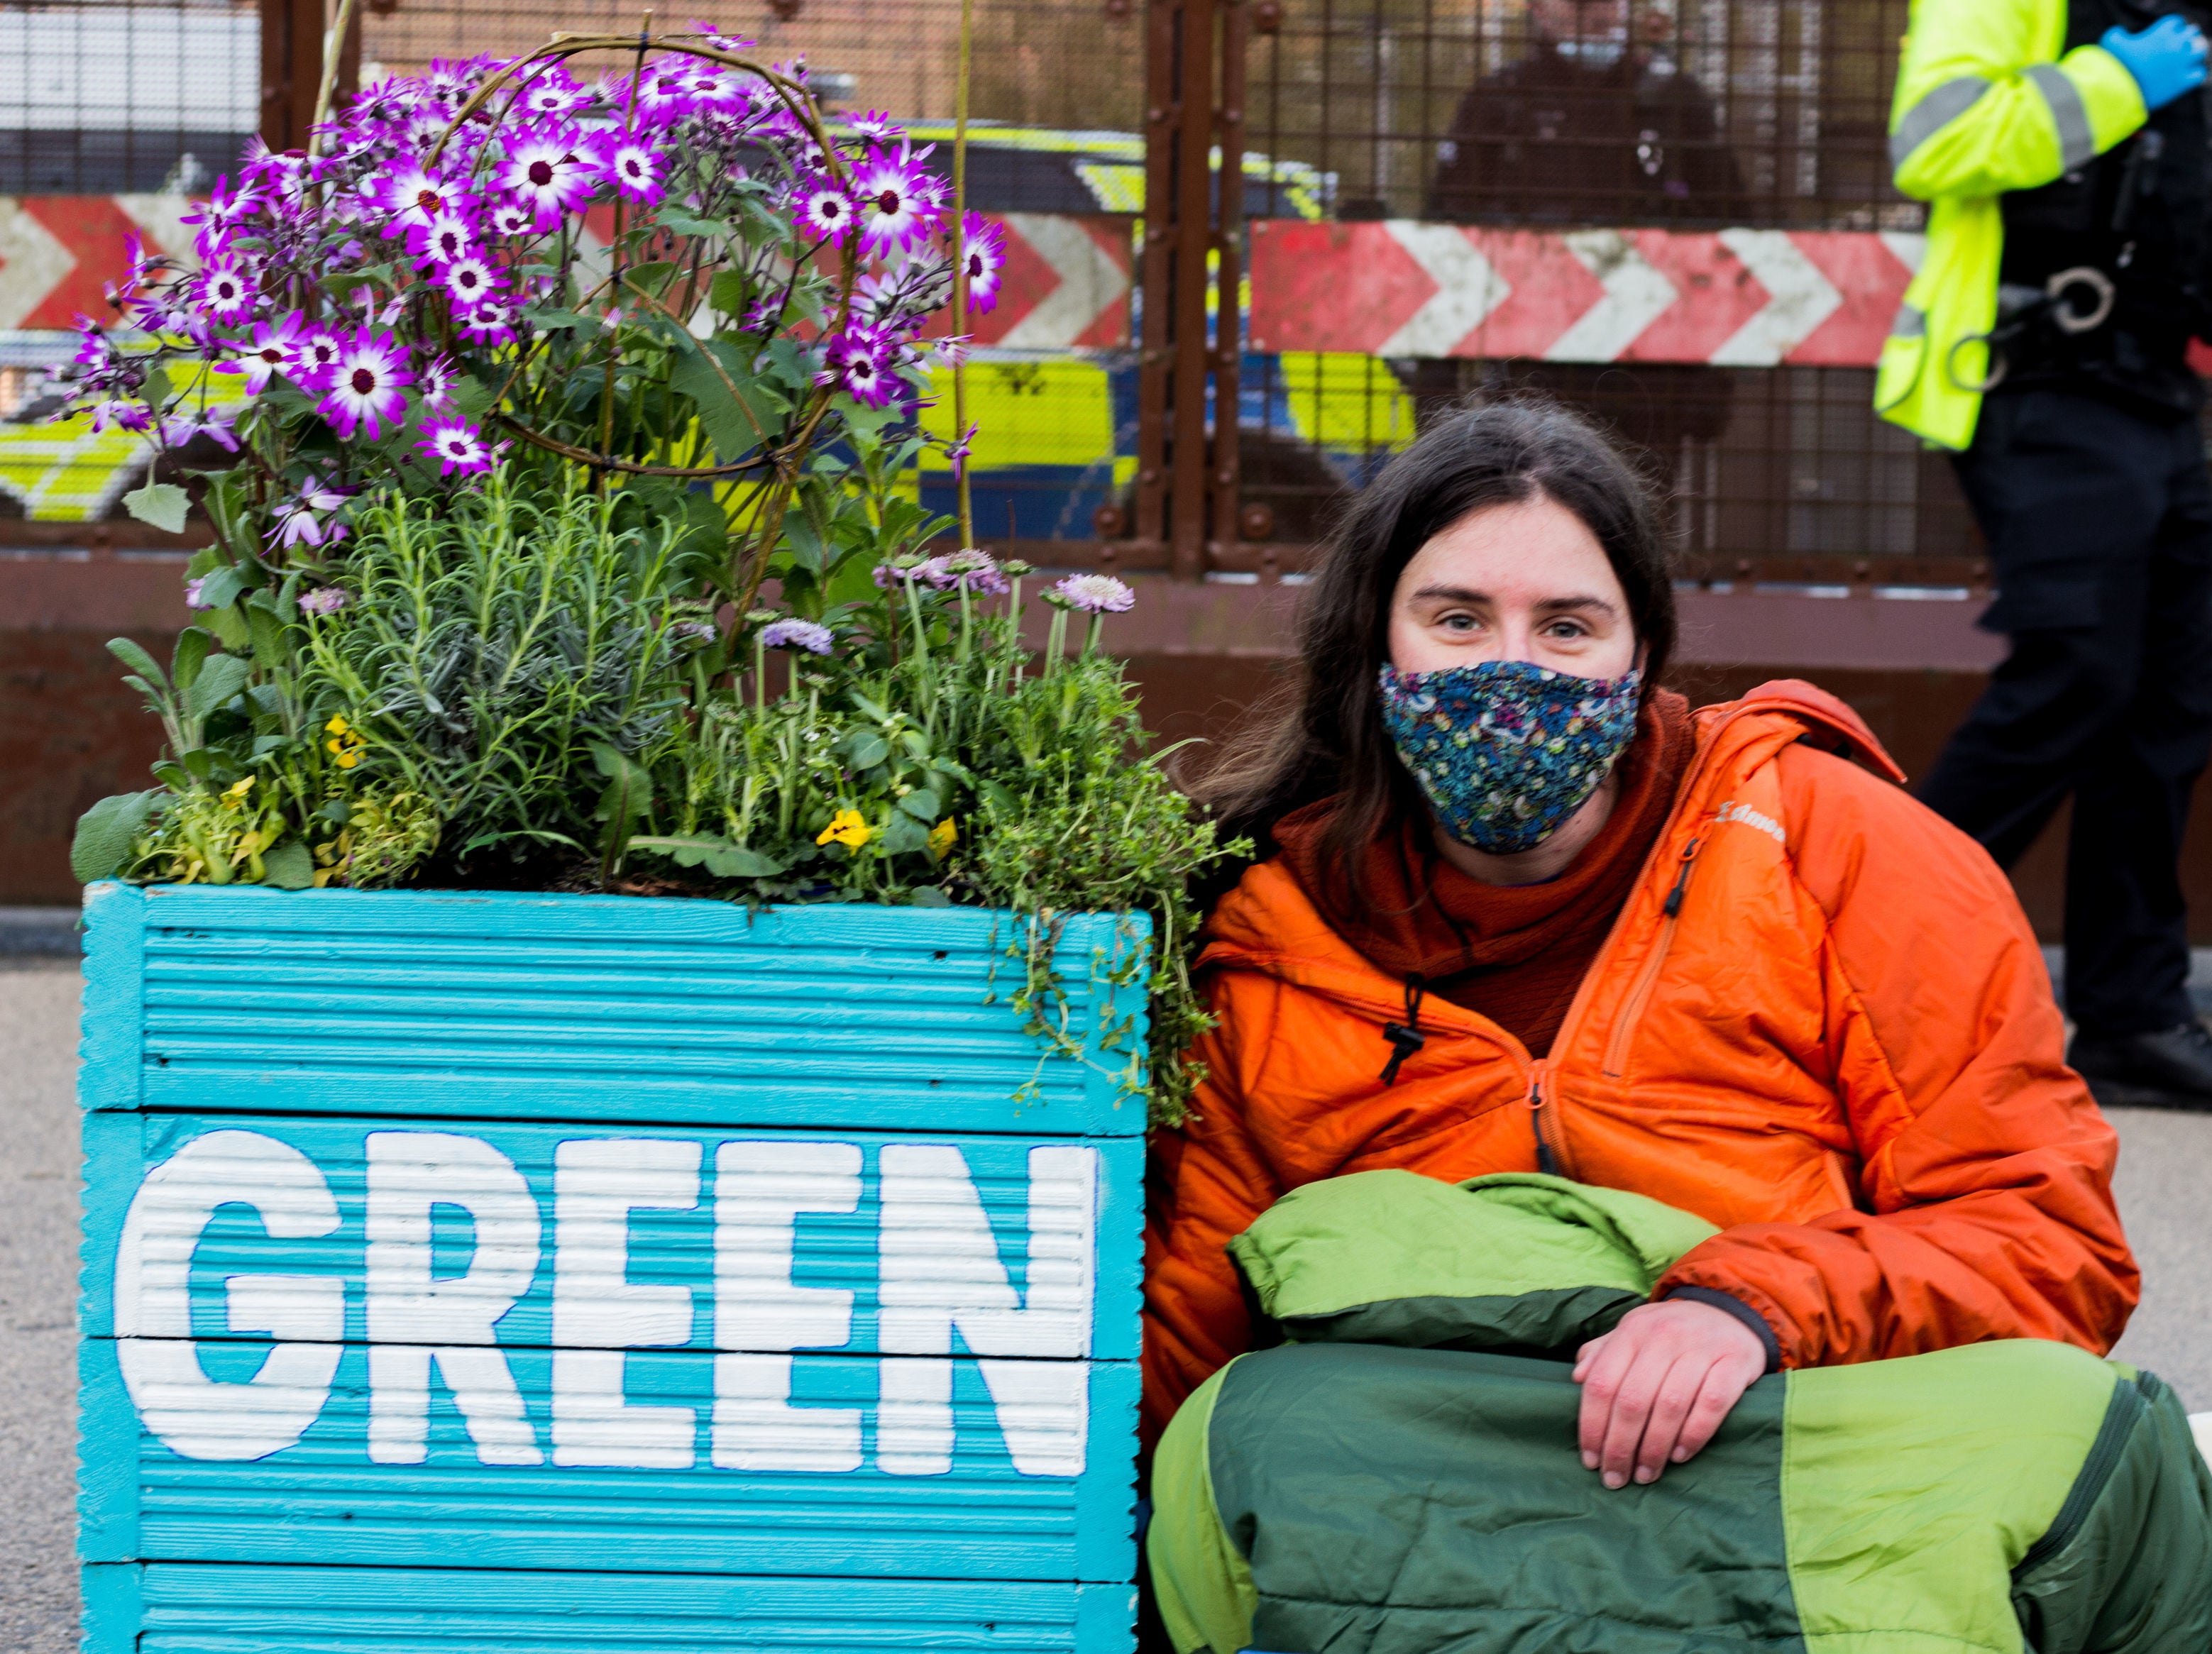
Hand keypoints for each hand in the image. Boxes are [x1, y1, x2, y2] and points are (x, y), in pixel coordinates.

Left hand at [1572, 1298, 1767, 1488]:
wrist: (1732, 1312)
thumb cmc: (1672, 1332)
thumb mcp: (1634, 1332)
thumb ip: (1604, 1352)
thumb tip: (1577, 1378)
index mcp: (1632, 1330)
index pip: (1603, 1383)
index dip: (1592, 1426)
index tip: (1590, 1460)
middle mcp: (1664, 1336)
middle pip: (1633, 1401)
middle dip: (1620, 1447)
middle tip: (1616, 1478)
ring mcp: (1701, 1348)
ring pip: (1670, 1406)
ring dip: (1654, 1449)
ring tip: (1645, 1475)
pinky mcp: (1735, 1363)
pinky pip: (1711, 1404)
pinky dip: (1693, 1434)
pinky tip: (1679, 1456)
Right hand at [2102, 16, 2208, 112]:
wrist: (2118, 91)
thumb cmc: (2114, 66)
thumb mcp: (2111, 43)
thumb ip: (2117, 33)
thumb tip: (2119, 32)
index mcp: (2162, 33)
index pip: (2176, 22)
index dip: (2170, 28)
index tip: (2163, 36)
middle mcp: (2176, 45)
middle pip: (2191, 34)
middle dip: (2183, 39)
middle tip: (2173, 49)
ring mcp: (2181, 63)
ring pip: (2199, 51)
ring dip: (2193, 54)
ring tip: (2181, 62)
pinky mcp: (2182, 82)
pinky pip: (2198, 74)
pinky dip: (2194, 74)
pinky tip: (2183, 77)